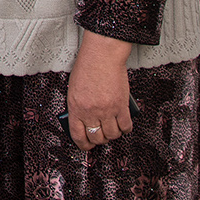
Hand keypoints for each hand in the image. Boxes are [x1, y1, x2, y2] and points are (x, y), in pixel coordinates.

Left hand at [65, 33, 133, 151]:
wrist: (102, 54)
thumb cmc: (87, 67)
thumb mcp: (74, 89)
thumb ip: (78, 107)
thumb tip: (84, 122)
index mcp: (76, 108)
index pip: (78, 135)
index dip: (83, 145)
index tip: (86, 146)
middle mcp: (91, 112)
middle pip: (97, 138)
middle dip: (99, 140)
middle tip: (101, 135)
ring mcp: (107, 110)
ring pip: (112, 135)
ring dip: (113, 135)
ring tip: (112, 128)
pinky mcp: (121, 106)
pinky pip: (125, 126)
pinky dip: (125, 128)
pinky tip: (123, 124)